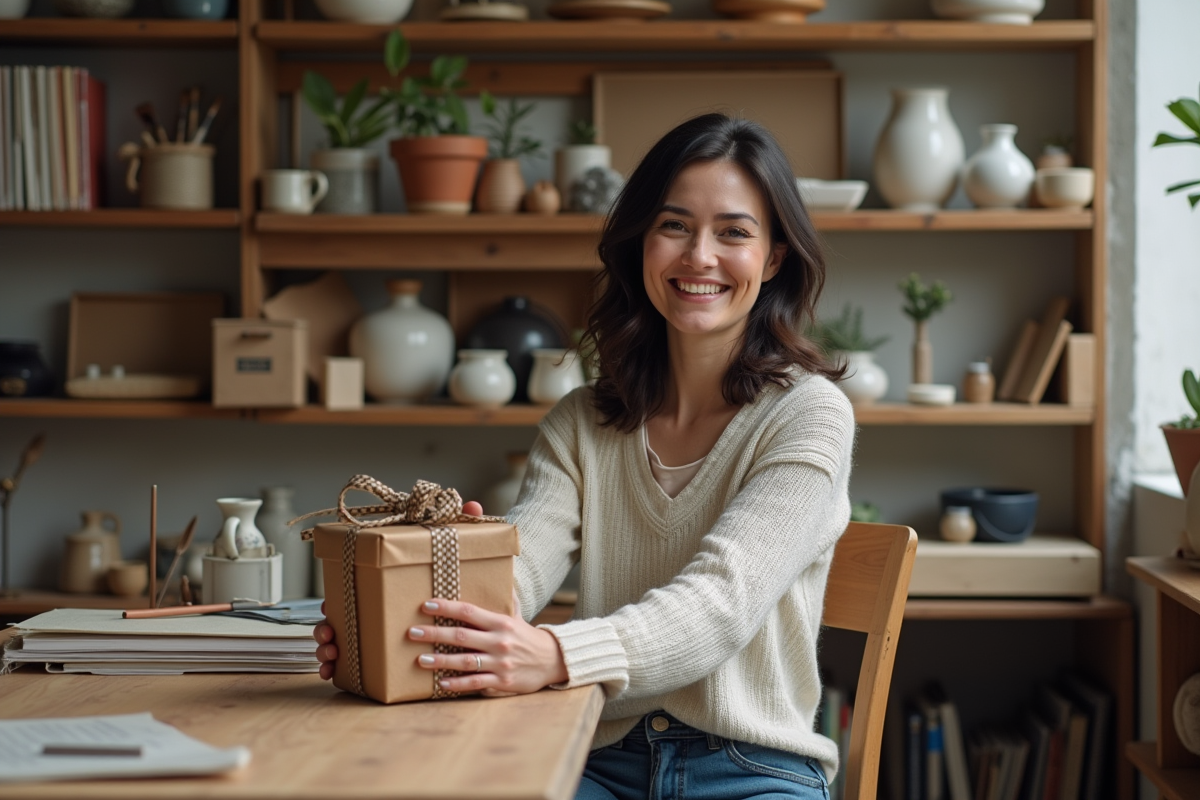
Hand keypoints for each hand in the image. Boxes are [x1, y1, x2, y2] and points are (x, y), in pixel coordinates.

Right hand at [311, 499, 500, 684]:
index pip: (350, 591)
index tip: (329, 609)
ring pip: (340, 642)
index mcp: (382, 584)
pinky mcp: (379, 654)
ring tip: (331, 658)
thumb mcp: (455, 554)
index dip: (335, 600)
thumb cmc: (452, 575)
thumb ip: (461, 527)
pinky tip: (334, 674)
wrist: (467, 610)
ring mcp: (373, 633)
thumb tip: (472, 504)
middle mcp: (372, 608)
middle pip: (338, 618)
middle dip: (326, 629)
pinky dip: (338, 669)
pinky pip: (352, 664)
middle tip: (330, 637)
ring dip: (328, 651)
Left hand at [412, 598, 567, 696]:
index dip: (447, 608)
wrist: (553, 661)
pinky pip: (476, 683)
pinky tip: (441, 683)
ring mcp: (500, 663)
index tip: (426, 605)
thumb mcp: (518, 616)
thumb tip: (501, 575)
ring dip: (440, 661)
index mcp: (501, 622)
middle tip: (413, 633)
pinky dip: (458, 684)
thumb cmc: (528, 637)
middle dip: (435, 634)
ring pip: (465, 661)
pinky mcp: (502, 682)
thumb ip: (506, 599)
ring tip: (421, 659)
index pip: (469, 612)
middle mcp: (499, 642)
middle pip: (461, 636)